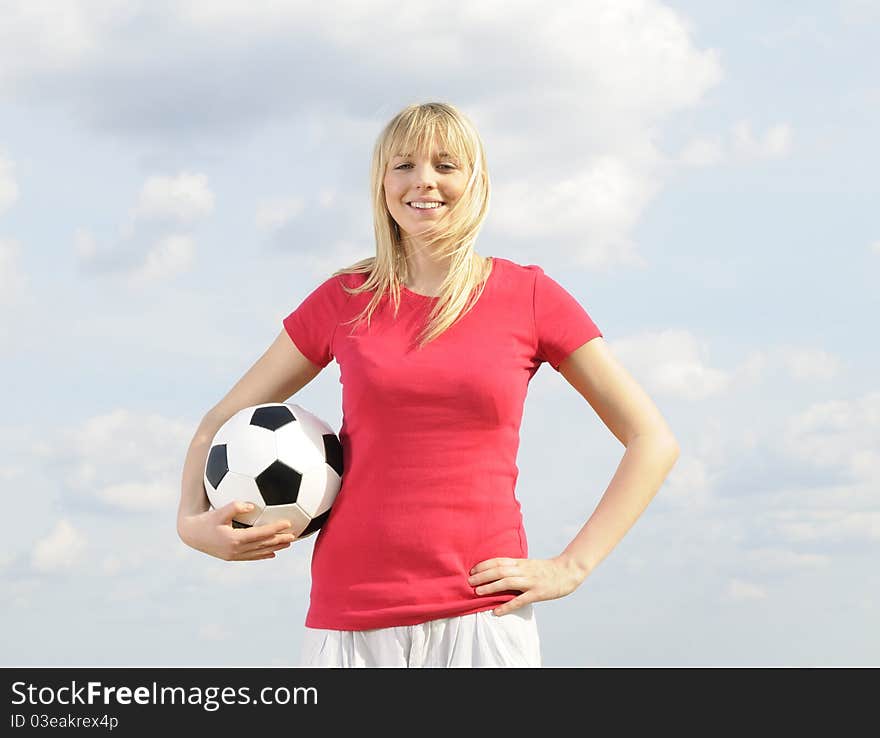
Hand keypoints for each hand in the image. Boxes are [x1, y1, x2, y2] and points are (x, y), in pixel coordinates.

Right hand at [177, 500, 297, 561]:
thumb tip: (252, 505)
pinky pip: (251, 556)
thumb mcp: (219, 511)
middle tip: (295, 536)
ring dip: (274, 548)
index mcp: (235, 539)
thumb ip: (235, 507)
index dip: (275, 529)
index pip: (261, 534)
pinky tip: (271, 553)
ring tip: (288, 544)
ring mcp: (234, 555)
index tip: (288, 523)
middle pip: (263, 545)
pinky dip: (262, 554)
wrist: (190, 534)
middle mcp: (236, 550)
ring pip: (259, 552)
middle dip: (279, 540)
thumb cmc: (205, 519)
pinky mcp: (231, 557)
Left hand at [467, 555, 587, 616]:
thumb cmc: (545, 569)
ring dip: (491, 587)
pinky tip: (497, 611)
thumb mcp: (528, 564)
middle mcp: (523, 570)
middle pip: (499, 571)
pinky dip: (507, 606)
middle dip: (483, 575)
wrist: (567, 571)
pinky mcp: (537, 593)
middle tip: (469, 581)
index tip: (472, 570)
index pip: (499, 561)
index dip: (484, 565)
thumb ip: (515, 567)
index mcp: (521, 562)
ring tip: (478, 592)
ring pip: (507, 582)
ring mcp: (530, 581)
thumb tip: (497, 571)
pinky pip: (520, 600)